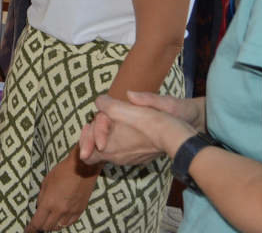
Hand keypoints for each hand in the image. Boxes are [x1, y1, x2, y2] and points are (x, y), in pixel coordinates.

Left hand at [25, 152, 96, 231]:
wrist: (82, 168)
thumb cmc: (62, 172)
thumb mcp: (46, 182)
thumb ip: (42, 198)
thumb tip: (39, 208)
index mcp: (48, 203)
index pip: (37, 222)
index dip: (31, 229)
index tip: (28, 230)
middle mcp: (59, 210)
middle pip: (47, 227)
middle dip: (41, 227)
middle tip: (38, 224)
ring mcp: (71, 212)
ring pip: (59, 226)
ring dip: (52, 225)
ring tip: (49, 221)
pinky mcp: (80, 210)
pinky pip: (70, 222)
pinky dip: (63, 222)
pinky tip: (60, 219)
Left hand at [79, 93, 196, 166]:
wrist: (176, 135)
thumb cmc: (150, 122)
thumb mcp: (123, 108)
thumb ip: (106, 104)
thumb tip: (100, 101)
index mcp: (108, 150)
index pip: (86, 154)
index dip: (86, 137)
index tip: (92, 123)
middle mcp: (117, 159)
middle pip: (96, 151)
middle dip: (95, 135)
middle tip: (101, 120)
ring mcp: (130, 160)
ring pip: (111, 149)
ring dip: (109, 136)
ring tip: (115, 121)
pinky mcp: (141, 157)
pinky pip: (124, 150)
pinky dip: (122, 140)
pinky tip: (129, 128)